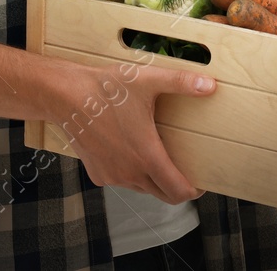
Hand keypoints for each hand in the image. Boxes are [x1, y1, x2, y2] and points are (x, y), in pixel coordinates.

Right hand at [56, 64, 216, 203]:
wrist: (65, 96)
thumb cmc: (106, 89)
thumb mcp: (149, 81)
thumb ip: (182, 83)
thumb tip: (210, 85)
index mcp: (147, 156)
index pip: (177, 191)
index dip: (194, 191)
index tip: (202, 183)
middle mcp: (129, 173)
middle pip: (162, 194)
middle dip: (177, 187)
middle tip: (186, 171)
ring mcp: (111, 176)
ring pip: (142, 188)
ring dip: (153, 179)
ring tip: (160, 157)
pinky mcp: (97, 174)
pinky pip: (121, 180)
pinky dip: (131, 172)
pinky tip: (132, 150)